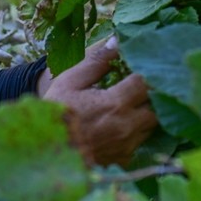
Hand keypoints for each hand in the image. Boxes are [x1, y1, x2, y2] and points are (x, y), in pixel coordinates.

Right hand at [41, 37, 157, 166]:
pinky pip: (139, 142)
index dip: (145, 73)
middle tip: (139, 87)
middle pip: (156, 107)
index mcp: (116, 103)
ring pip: (152, 126)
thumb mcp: (69, 82)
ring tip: (132, 104)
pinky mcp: (123, 159)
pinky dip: (135, 133)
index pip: (146, 82)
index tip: (138, 68)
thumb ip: (96, 62)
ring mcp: (127, 145)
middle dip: (151, 96)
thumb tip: (117, 41)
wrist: (43, 152)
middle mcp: (128, 125)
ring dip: (145, 114)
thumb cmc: (55, 113)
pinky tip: (122, 126)